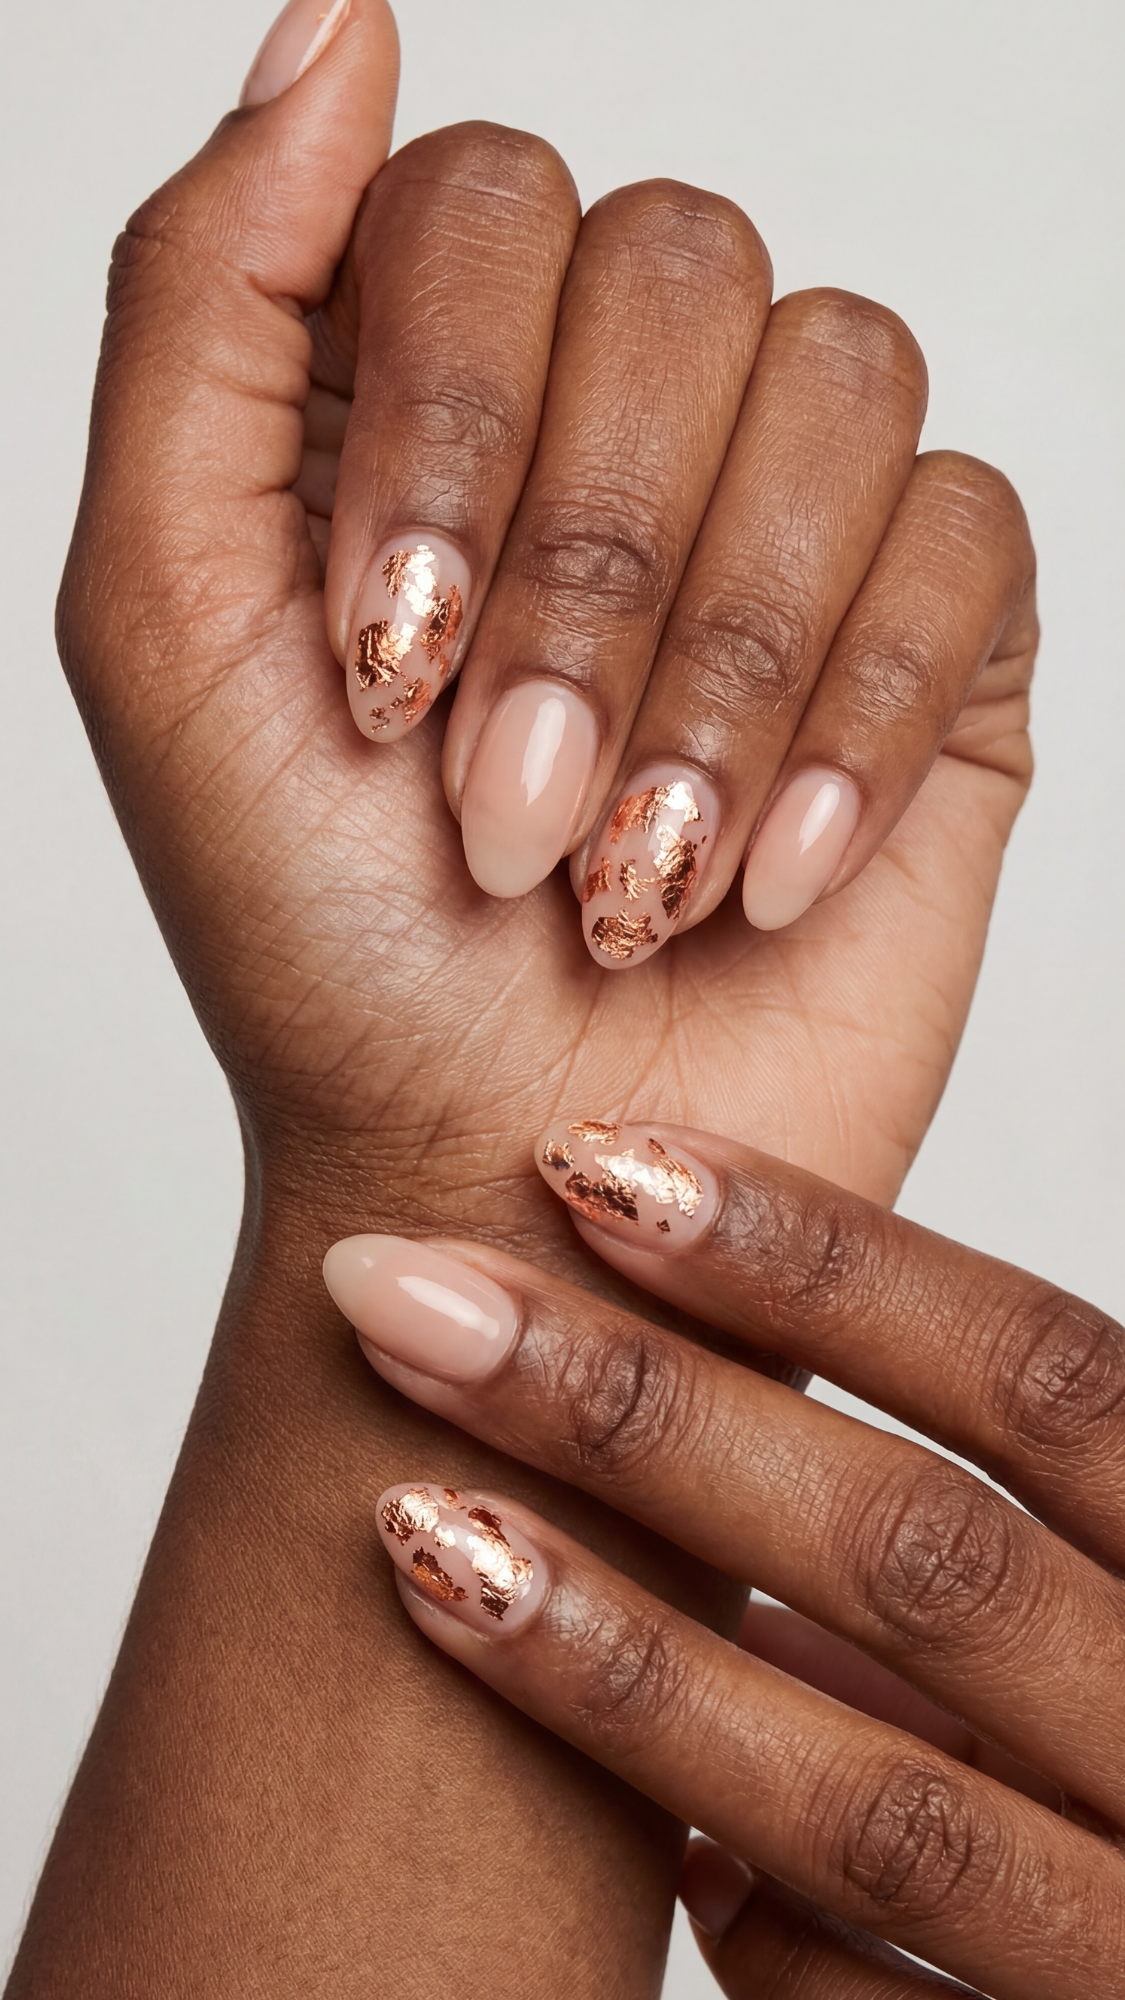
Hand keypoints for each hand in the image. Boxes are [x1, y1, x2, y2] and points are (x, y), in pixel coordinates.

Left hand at [57, 1, 1034, 1242]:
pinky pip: (972, 533)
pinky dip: (861, 717)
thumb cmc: (320, 940)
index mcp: (429, 387)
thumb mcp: (161, 620)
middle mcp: (619, 420)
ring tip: (636, 872)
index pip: (486, 199)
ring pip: (841, 378)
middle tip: (508, 815)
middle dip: (585, 576)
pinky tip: (765, 873)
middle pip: (681, 263)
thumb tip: (341, 19)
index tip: (378, 674)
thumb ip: (206, 300)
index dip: (448, 423)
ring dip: (718, 661)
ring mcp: (794, 520)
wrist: (493, 1172)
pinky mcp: (944, 640)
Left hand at [330, 1116, 1124, 1997]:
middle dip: (641, 1414)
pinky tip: (623, 1833)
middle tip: (409, 1299)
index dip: (818, 1254)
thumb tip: (721, 1373)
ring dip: (618, 1661)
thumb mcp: (1111, 1575)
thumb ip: (997, 1507)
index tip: (590, 1161)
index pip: (1038, 1370)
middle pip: (918, 1555)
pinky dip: (735, 1910)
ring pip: (871, 1805)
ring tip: (415, 1524)